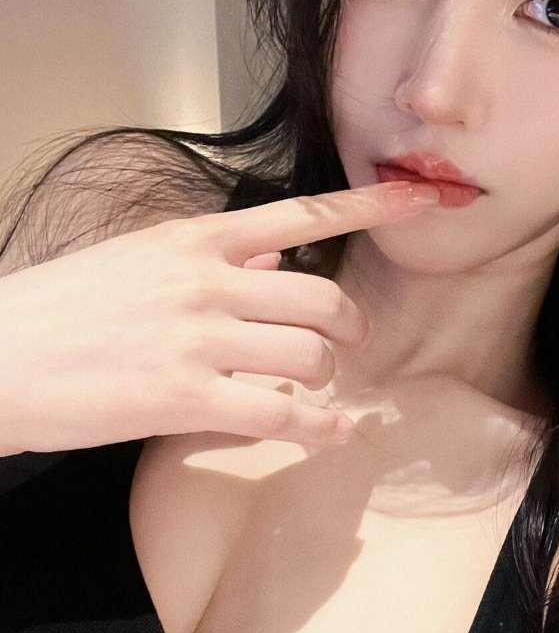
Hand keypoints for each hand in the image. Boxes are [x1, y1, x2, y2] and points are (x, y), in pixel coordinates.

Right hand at [0, 180, 440, 454]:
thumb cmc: (61, 310)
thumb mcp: (139, 260)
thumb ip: (217, 256)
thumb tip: (280, 252)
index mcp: (196, 239)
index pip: (302, 213)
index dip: (371, 208)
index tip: (423, 200)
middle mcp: (206, 280)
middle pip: (323, 297)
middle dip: (348, 326)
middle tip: (347, 344)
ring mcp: (197, 338)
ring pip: (309, 354)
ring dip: (326, 378)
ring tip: (315, 392)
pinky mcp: (182, 397)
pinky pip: (281, 413)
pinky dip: (320, 427)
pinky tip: (332, 433)